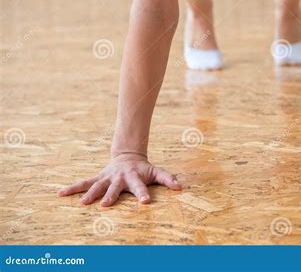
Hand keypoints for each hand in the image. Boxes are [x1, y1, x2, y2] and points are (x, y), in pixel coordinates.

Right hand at [58, 154, 181, 205]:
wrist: (127, 156)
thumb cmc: (143, 168)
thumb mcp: (156, 171)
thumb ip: (167, 178)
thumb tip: (179, 187)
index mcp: (134, 177)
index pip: (140, 187)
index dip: (143, 193)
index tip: (145, 202)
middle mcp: (119, 178)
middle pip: (115, 188)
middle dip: (111, 196)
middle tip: (106, 205)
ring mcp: (107, 178)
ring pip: (97, 185)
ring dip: (90, 194)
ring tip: (83, 204)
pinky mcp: (98, 178)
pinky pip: (84, 183)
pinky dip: (72, 188)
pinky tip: (60, 193)